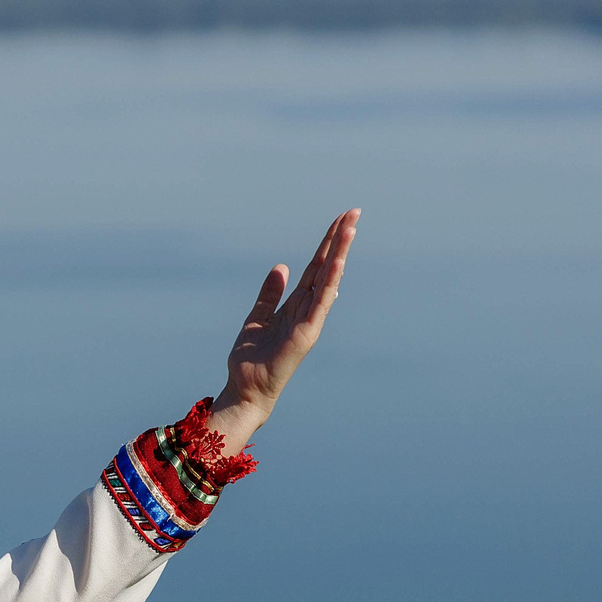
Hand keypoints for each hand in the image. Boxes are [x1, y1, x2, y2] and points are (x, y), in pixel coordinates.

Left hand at [208, 208, 359, 455]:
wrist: (246, 390)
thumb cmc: (251, 360)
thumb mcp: (257, 317)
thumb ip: (270, 293)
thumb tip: (282, 267)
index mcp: (296, 305)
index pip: (315, 267)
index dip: (326, 243)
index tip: (340, 219)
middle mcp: (308, 310)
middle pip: (326, 267)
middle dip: (340, 239)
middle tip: (355, 211)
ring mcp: (310, 321)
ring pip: (329, 280)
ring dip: (340, 253)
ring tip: (351, 226)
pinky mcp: (306, 333)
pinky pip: (320, 302)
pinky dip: (330, 282)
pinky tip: (338, 262)